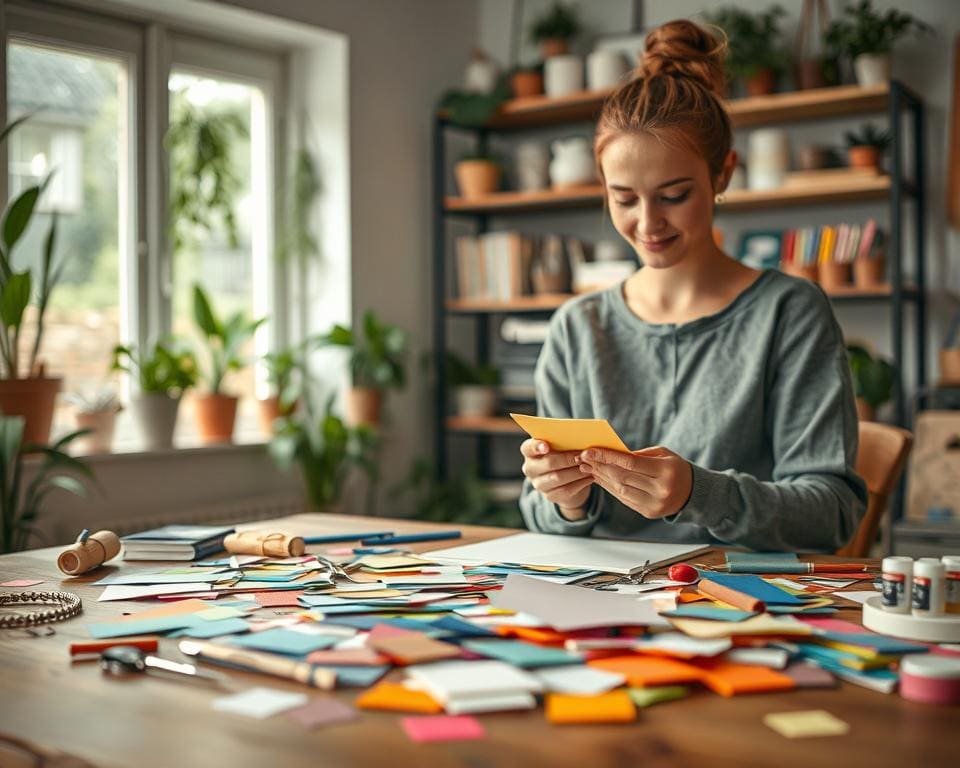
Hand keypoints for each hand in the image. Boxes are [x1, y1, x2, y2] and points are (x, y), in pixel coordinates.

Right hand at [520, 439, 593, 516]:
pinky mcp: (549, 496)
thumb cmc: (562, 455)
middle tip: (582, 456)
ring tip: (590, 466)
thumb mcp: (560, 446)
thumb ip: (563, 441)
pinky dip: (580, 483)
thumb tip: (580, 438)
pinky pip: (566, 490)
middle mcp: (530, 468)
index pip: (528, 447)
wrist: (565, 480)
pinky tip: (590, 477)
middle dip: (567, 459)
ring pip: (558, 477)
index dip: (537, 446)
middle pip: (548, 463)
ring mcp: (538, 483)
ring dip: (576, 472)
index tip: (546, 446)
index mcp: (529, 451)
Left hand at [578, 445, 692, 518]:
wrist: (693, 493)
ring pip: (621, 490)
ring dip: (602, 478)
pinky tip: (601, 478)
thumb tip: (610, 454)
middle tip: (584, 458)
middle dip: (601, 466)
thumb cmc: (675, 468)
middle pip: (623, 477)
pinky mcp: (648, 513)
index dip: (608, 457)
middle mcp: (660, 490)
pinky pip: (624, 499)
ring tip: (589, 467)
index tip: (589, 451)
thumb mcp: (662, 454)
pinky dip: (610, 488)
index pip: (630, 464)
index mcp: (665, 471)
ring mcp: (654, 504)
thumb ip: (638, 455)